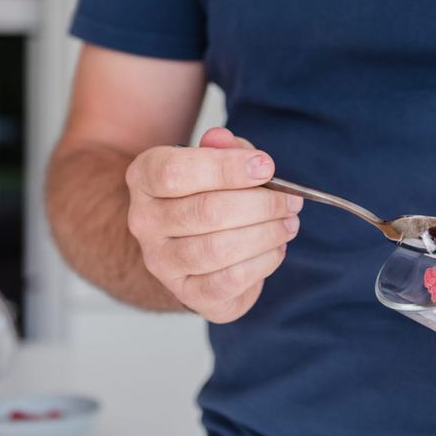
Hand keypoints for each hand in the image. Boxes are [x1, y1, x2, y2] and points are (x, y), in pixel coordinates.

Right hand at [126, 127, 301, 322]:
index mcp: (144, 178)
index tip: (267, 166)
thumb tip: (226, 142)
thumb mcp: (213, 161)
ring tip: (289, 223)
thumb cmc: (205, 194)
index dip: (226, 168)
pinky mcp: (188, 293)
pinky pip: (231, 279)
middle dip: (261, 205)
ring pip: (219, 248)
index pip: (175, 172)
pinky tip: (276, 248)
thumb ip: (223, 149)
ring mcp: (162, 262)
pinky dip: (263, 262)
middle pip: (206, 211)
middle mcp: (144, 221)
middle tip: (291, 201)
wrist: (188, 246)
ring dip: (266, 234)